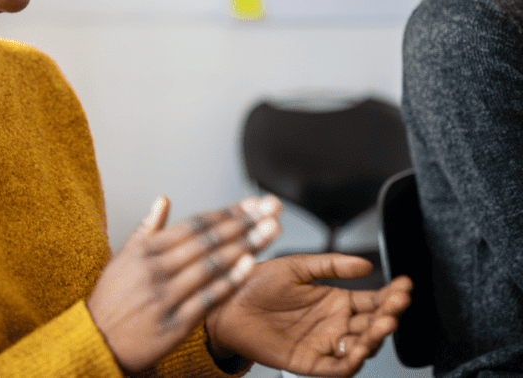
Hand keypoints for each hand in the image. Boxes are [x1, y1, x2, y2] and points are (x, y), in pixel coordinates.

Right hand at [86, 195, 281, 371]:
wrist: (97, 341)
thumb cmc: (111, 299)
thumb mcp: (122, 258)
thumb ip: (147, 228)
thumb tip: (164, 200)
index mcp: (145, 251)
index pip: (193, 226)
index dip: (225, 213)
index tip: (250, 204)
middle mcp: (156, 270)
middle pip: (207, 241)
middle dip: (242, 223)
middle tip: (269, 210)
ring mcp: (166, 296)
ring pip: (211, 265)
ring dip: (244, 246)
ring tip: (269, 231)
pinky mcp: (174, 323)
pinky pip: (207, 298)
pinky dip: (229, 281)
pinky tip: (249, 266)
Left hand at [205, 254, 412, 376]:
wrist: (226, 302)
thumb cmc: (256, 284)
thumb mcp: (298, 266)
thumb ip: (332, 265)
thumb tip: (365, 264)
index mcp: (334, 301)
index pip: (372, 301)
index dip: (390, 295)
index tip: (404, 285)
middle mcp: (332, 324)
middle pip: (371, 325)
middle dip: (388, 314)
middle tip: (397, 303)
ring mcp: (322, 343)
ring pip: (360, 347)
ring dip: (376, 338)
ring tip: (384, 322)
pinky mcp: (308, 361)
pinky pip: (336, 367)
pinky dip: (351, 361)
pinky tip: (359, 348)